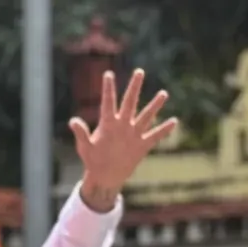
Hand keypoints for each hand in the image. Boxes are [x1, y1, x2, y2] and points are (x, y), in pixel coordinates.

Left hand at [72, 69, 178, 210]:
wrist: (105, 175)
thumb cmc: (92, 160)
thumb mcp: (85, 147)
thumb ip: (81, 133)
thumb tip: (73, 121)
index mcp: (108, 123)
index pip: (108, 102)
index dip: (108, 89)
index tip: (108, 74)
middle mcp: (122, 125)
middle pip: (130, 102)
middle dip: (134, 87)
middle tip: (139, 71)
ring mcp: (133, 134)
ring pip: (146, 117)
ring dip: (154, 106)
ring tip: (163, 93)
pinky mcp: (141, 146)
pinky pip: (154, 136)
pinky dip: (164, 130)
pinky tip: (174, 121)